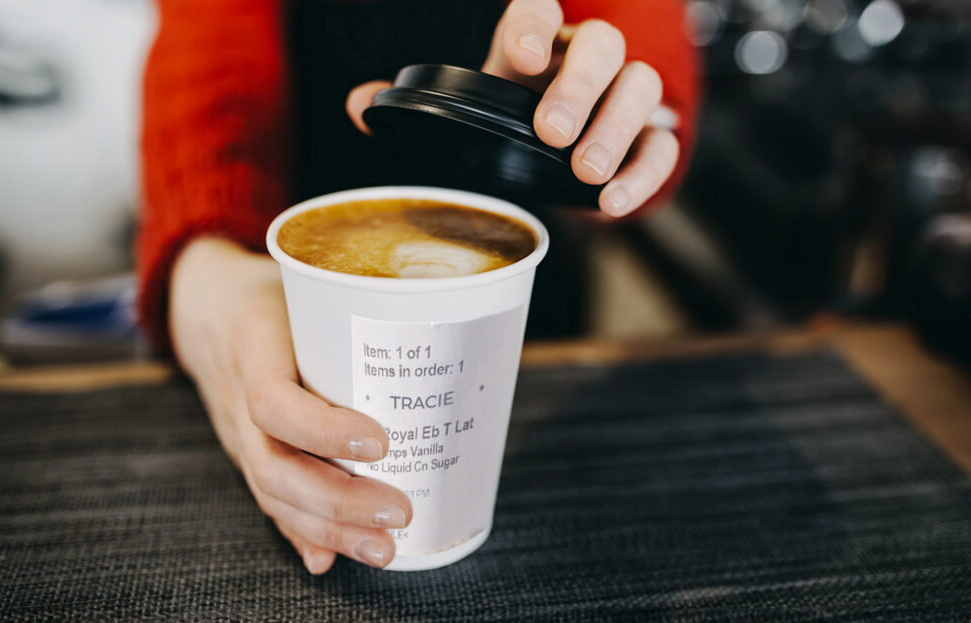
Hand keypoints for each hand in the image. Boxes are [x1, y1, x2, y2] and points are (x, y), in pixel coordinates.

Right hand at [169, 237, 412, 573]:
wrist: (203, 307)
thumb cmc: (270, 293)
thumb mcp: (301, 286)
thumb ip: (349, 310)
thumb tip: (426, 330)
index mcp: (252, 350)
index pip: (274, 402)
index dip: (323, 429)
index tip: (380, 441)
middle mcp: (237, 402)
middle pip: (276, 467)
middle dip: (339, 502)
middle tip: (400, 512)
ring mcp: (238, 435)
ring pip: (273, 494)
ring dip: (330, 530)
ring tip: (384, 550)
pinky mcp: (248, 453)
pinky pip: (270, 500)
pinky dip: (300, 534)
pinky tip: (329, 562)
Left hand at [346, 0, 678, 217]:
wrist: (553, 159)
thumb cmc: (507, 127)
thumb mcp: (462, 115)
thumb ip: (416, 110)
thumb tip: (360, 106)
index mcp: (533, 45)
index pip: (538, 10)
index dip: (532, 25)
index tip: (518, 56)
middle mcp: (583, 60)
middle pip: (602, 45)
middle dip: (579, 87)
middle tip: (552, 132)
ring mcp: (621, 96)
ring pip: (642, 86)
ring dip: (616, 127)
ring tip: (586, 171)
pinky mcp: (647, 139)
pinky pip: (663, 145)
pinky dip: (645, 172)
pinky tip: (613, 201)